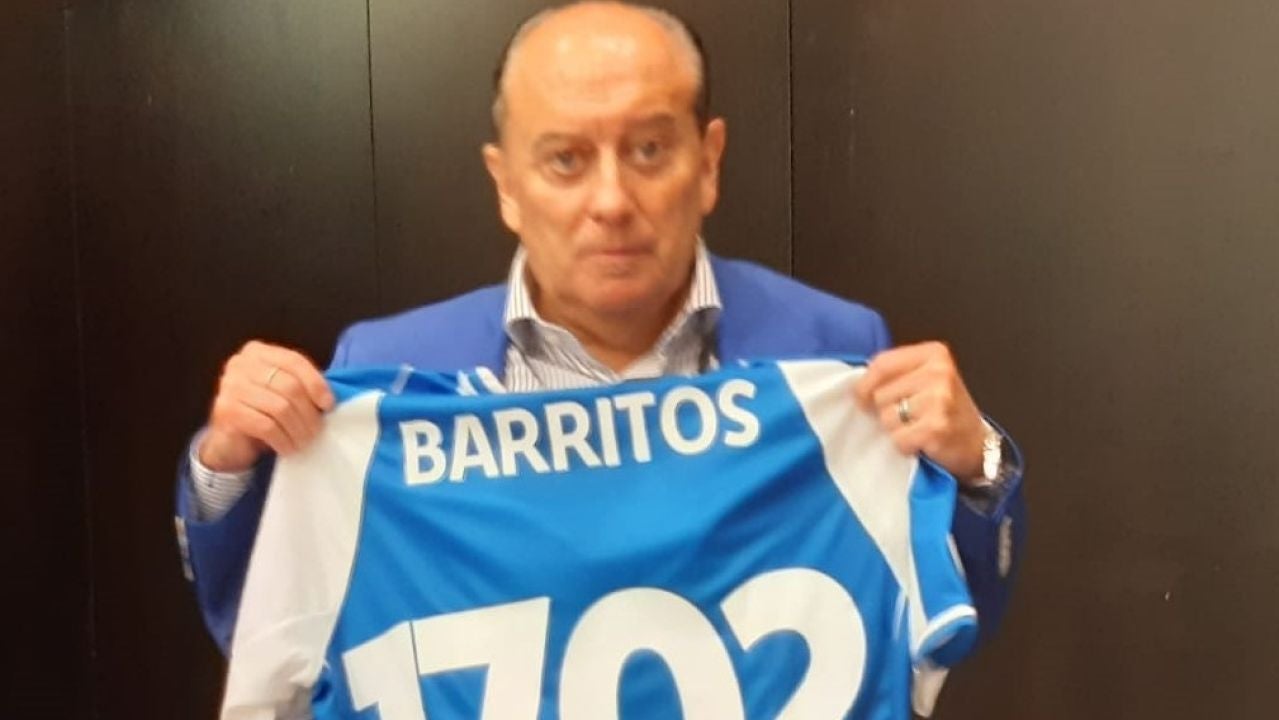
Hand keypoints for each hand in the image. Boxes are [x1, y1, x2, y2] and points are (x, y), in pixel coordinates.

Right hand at [198, 340, 334, 472]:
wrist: (230, 441)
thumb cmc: (262, 412)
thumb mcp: (282, 392)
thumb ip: (300, 385)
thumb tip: (330, 399)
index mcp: (257, 352)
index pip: (294, 361)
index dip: (316, 384)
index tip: (328, 405)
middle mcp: (240, 364)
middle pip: (289, 386)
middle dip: (309, 412)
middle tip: (317, 430)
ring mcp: (230, 386)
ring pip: (280, 408)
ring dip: (298, 429)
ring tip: (305, 441)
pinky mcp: (226, 411)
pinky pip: (266, 426)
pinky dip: (283, 440)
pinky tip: (288, 448)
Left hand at [854, 341, 985, 483]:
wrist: (977, 444)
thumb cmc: (945, 411)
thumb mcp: (925, 379)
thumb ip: (895, 373)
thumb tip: (855, 385)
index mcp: (934, 354)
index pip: (881, 363)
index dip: (864, 384)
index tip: (862, 398)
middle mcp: (939, 373)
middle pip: (880, 393)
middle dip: (886, 410)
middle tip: (910, 416)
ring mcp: (939, 400)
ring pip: (886, 417)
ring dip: (896, 429)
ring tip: (917, 427)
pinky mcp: (936, 428)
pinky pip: (898, 438)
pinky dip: (904, 446)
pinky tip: (921, 441)